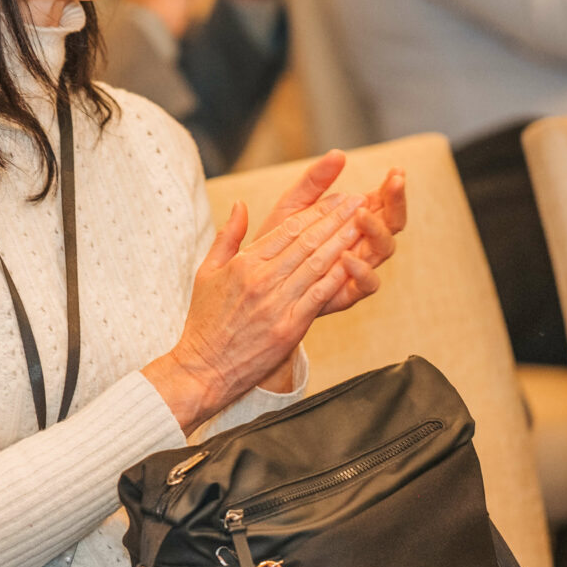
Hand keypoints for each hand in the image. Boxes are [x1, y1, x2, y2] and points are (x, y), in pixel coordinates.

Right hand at [154, 194, 382, 428]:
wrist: (203, 368)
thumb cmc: (204, 322)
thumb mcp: (206, 272)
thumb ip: (227, 237)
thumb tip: (240, 204)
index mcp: (243, 264)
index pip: (287, 229)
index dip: (316, 211)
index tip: (336, 198)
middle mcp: (261, 280)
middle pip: (307, 241)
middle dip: (336, 218)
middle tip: (359, 200)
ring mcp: (277, 303)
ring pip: (317, 264)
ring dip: (343, 240)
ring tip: (363, 222)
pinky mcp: (289, 327)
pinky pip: (319, 295)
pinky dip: (339, 276)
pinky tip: (355, 261)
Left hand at [252, 151, 403, 314]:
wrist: (254, 284)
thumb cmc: (275, 242)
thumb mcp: (292, 205)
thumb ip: (314, 180)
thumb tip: (338, 153)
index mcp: (352, 221)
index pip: (382, 201)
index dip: (392, 187)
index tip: (396, 169)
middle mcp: (360, 244)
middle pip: (392, 223)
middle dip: (396, 202)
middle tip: (395, 182)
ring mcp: (355, 269)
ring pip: (384, 250)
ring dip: (377, 230)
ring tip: (362, 213)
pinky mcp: (345, 293)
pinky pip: (367, 286)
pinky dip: (362, 271)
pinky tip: (347, 256)